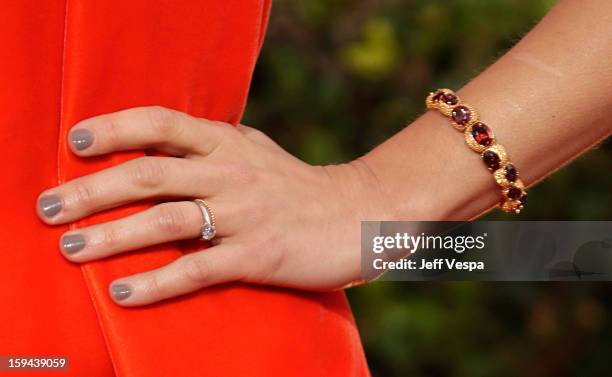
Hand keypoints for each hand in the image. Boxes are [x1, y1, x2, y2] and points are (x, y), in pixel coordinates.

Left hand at [37, 107, 388, 305]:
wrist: (358, 214)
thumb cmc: (299, 185)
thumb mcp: (257, 150)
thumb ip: (216, 142)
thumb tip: (165, 139)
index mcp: (229, 143)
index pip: (163, 123)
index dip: (116, 127)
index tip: (75, 141)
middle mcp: (231, 172)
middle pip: (149, 173)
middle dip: (92, 190)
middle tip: (48, 209)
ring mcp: (244, 213)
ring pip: (165, 220)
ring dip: (112, 236)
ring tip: (71, 250)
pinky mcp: (258, 255)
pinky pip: (197, 269)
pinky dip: (156, 282)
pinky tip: (124, 292)